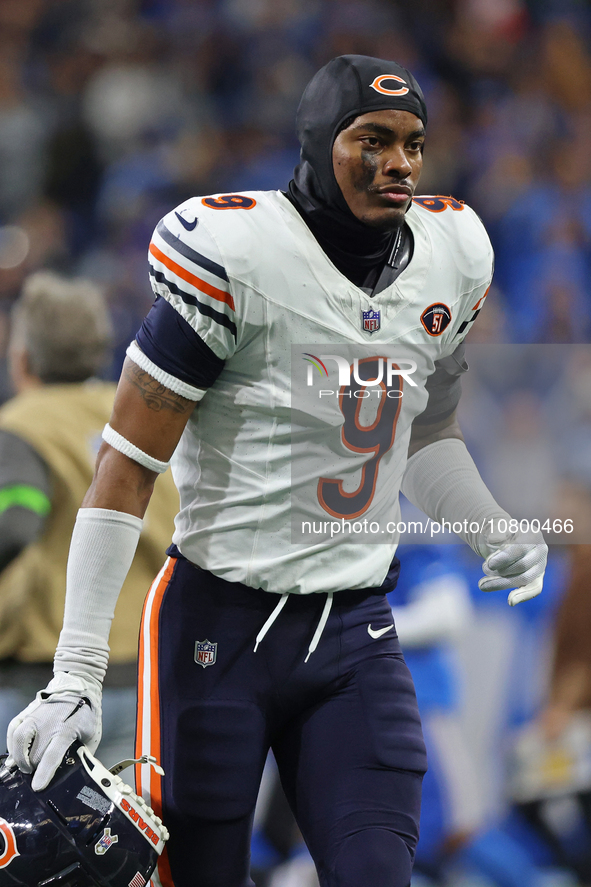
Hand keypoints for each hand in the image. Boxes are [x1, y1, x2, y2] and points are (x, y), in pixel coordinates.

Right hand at [7, 671, 101, 790]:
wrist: (81, 686)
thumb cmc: (87, 713)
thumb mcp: (92, 735)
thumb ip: (83, 754)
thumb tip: (78, 772)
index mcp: (67, 729)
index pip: (52, 755)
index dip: (44, 773)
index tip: (38, 786)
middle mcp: (49, 722)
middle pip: (33, 752)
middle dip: (33, 768)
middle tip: (35, 775)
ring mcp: (37, 715)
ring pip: (18, 738)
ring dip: (18, 756)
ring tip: (24, 766)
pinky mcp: (29, 710)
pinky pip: (13, 727)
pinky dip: (11, 742)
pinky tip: (15, 752)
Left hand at [477, 528, 547, 605]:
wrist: (505, 541)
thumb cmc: (499, 533)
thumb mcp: (496, 528)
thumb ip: (495, 532)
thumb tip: (493, 539)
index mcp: (532, 535)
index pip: (519, 549)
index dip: (504, 558)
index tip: (489, 564)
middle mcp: (541, 550)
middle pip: (522, 566)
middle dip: (501, 571)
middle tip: (483, 569)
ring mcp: (541, 565)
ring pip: (525, 579)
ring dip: (502, 583)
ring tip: (482, 585)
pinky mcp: (538, 578)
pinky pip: (534, 590)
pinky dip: (522, 596)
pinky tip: (510, 601)